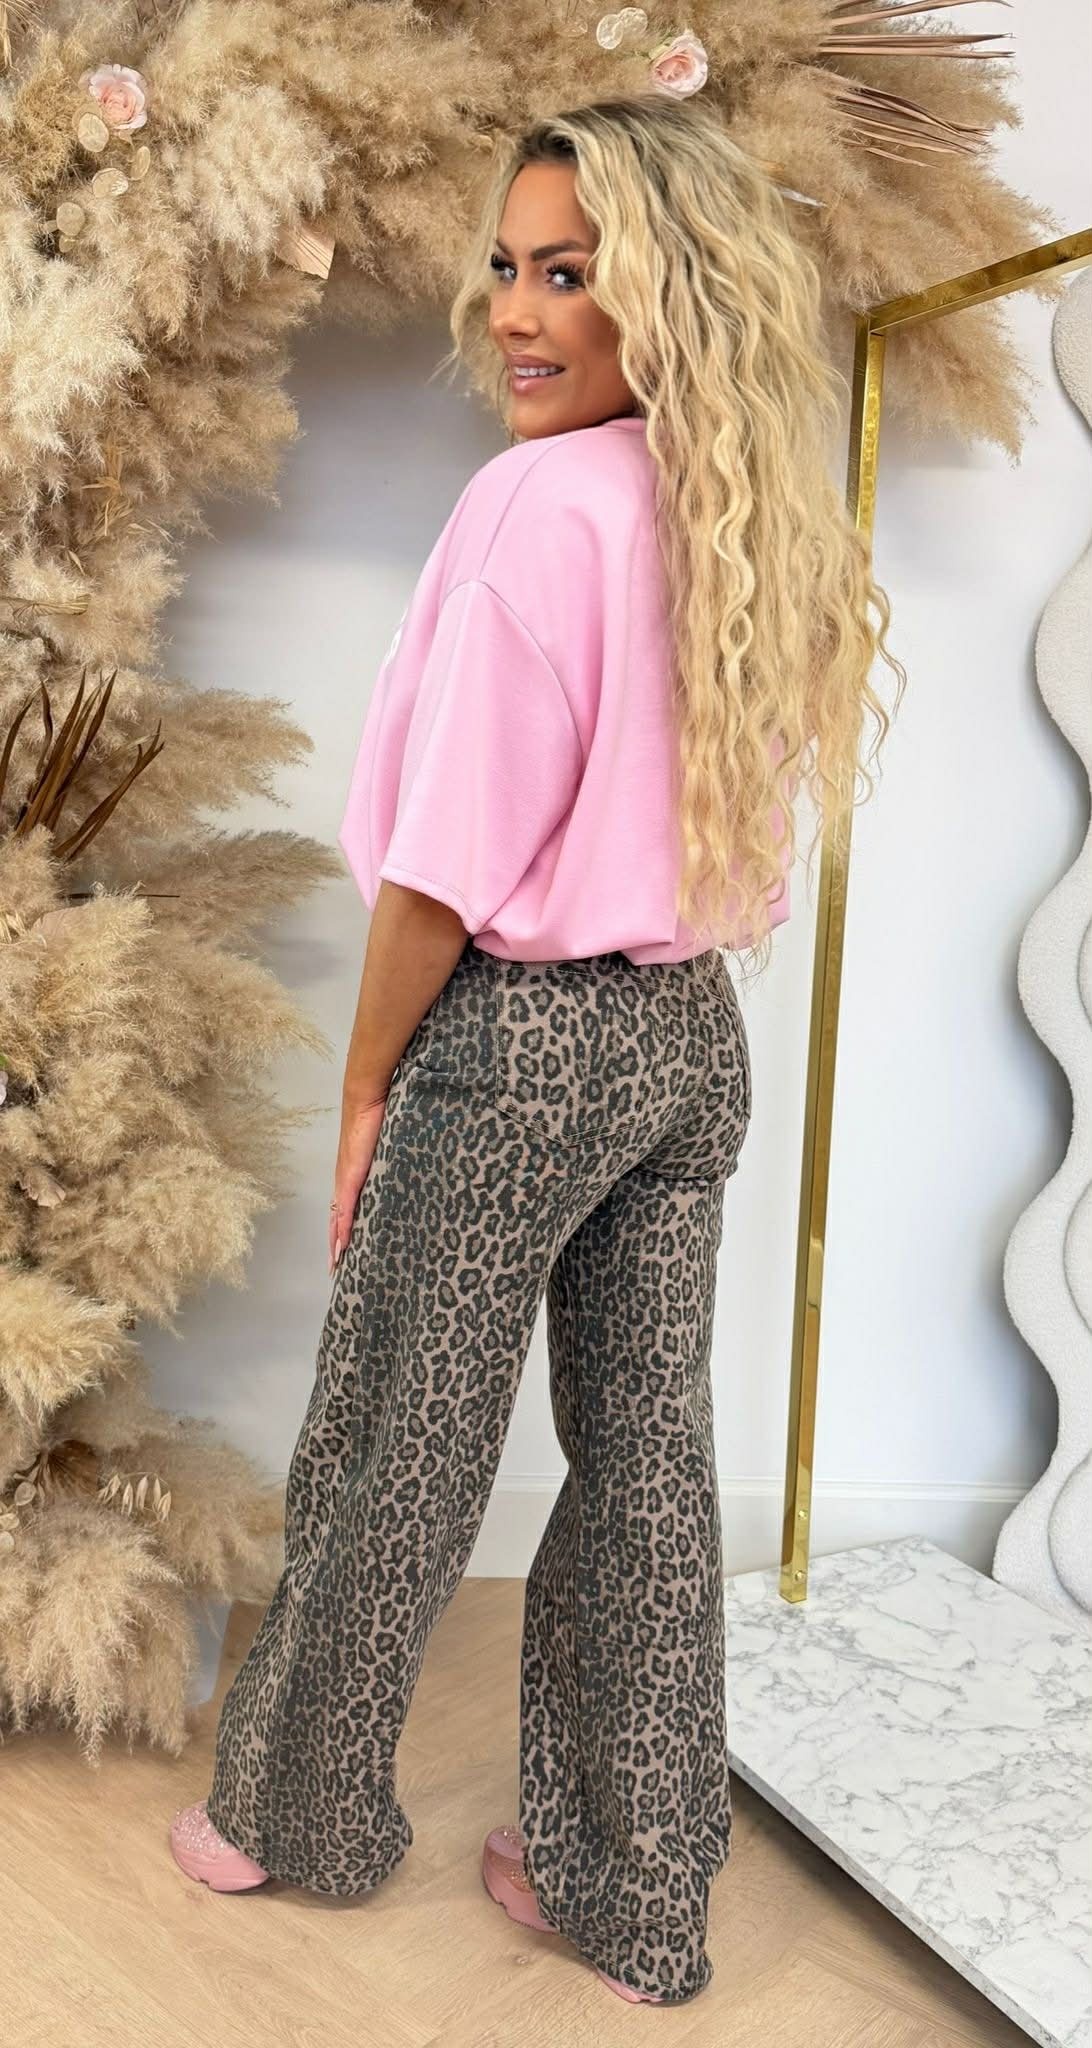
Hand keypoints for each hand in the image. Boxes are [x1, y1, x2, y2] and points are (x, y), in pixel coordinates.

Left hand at [328, 1094, 388, 1272]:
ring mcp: (346, 1179)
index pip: (344, 1206)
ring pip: (337, 1219)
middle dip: (335, 1242)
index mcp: (354, 1172)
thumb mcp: (387, 1143)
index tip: (343, 1246)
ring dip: (336, 1242)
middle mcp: (345, 1179)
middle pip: (336, 1218)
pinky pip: (345, 1209)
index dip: (342, 1227)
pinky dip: (343, 1228)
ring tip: (336, 1263)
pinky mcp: (350, 1176)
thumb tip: (406, 1162)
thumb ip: (391, 1157)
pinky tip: (342, 1245)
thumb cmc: (380, 1115)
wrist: (367, 1097)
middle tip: (336, 1265)